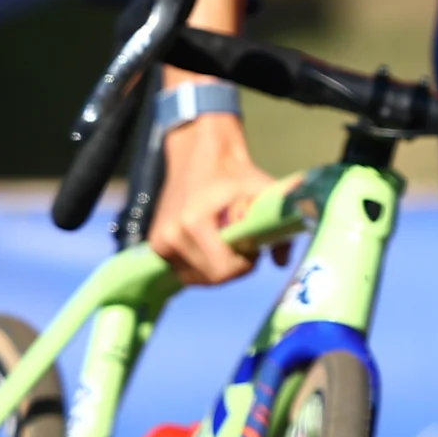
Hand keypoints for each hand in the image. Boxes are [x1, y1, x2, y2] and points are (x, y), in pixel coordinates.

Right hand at [149, 111, 273, 284]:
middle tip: (242, 242)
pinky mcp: (156, 246)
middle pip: (212, 277)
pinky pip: (185, 273)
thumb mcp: (264, 192)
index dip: (245, 264)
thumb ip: (277, 223)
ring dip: (218, 268)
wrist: (199, 157)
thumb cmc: (236, 175)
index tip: (253, 247)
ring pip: (198, 278)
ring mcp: (159, 244)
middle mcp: (170, 237)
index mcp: (193, 223)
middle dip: (234, 266)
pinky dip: (202, 267)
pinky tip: (211, 247)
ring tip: (226, 241)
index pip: (223, 270)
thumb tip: (281, 262)